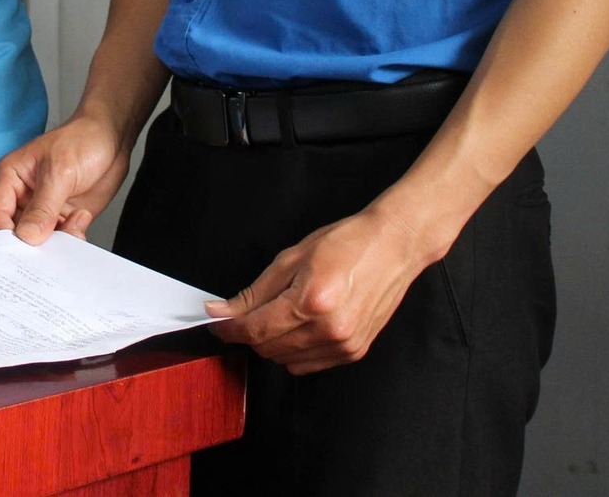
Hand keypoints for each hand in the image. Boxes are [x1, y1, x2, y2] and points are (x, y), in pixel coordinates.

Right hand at [0, 114, 133, 244]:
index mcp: (10, 177)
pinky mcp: (61, 217)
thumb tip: (27, 237)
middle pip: (14, 232)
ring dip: (56, 242)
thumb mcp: (59, 172)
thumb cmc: (81, 140)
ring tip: (74, 227)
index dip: (6, 234)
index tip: (24, 247)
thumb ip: (42, 207)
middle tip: (50, 247)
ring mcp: (42, 209)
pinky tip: (81, 220)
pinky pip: (59, 240)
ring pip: (38, 240)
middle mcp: (22, 196)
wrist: (112, 139)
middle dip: (32, 243)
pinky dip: (70, 239)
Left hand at [204, 206, 434, 374]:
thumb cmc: (345, 244)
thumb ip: (255, 292)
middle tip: (248, 310)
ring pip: (285, 360)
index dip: (228, 328)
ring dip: (271, 342)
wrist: (393, 247)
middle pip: (267, 348)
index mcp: (310, 302)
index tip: (215, 321)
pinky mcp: (353, 352)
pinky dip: (294, 350)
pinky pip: (307, 364)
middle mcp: (328, 330)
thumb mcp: (292, 258)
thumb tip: (222, 310)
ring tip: (282, 312)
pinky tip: (300, 325)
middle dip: (249, 332)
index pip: (255, 329)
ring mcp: (343, 345)